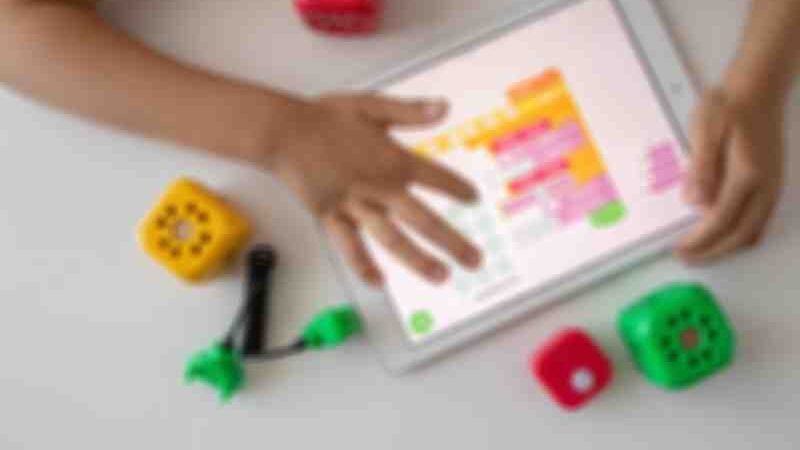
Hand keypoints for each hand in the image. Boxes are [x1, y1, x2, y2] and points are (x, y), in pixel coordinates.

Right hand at [268, 93, 482, 285]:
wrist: (284, 131)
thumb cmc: (326, 116)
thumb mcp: (372, 105)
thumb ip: (410, 112)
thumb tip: (445, 107)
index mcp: (393, 160)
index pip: (436, 178)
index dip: (458, 189)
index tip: (474, 199)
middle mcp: (379, 187)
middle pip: (424, 220)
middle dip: (452, 241)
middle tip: (475, 260)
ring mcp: (356, 205)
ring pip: (392, 238)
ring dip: (418, 260)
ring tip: (440, 277)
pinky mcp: (331, 216)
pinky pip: (349, 245)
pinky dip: (363, 264)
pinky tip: (378, 282)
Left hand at [677, 85, 784, 262]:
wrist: (757, 89)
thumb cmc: (726, 107)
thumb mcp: (705, 131)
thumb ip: (701, 168)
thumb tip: (694, 204)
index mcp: (746, 175)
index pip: (720, 221)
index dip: (699, 241)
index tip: (677, 250)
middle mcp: (765, 187)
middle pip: (740, 235)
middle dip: (712, 252)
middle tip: (684, 258)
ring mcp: (773, 187)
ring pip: (753, 232)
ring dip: (726, 247)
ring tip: (699, 251)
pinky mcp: (772, 184)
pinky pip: (759, 221)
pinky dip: (739, 236)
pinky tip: (721, 234)